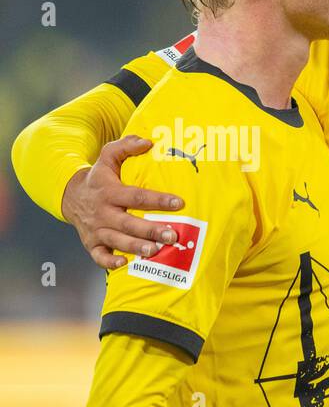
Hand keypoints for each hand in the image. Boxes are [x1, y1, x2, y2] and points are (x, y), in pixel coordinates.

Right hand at [61, 135, 184, 269]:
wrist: (71, 196)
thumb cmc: (99, 178)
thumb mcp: (107, 158)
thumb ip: (125, 147)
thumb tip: (148, 142)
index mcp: (109, 191)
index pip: (136, 195)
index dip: (158, 199)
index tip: (180, 202)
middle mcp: (103, 212)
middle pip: (128, 223)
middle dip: (150, 230)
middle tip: (173, 235)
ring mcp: (97, 229)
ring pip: (117, 241)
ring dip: (136, 247)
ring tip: (155, 252)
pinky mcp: (92, 243)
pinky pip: (98, 256)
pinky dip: (109, 262)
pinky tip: (124, 264)